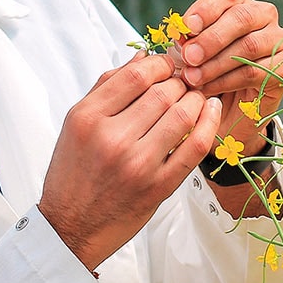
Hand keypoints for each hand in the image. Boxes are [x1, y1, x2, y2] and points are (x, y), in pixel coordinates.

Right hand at [38, 52, 220, 271]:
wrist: (71, 227)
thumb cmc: (73, 170)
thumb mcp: (77, 122)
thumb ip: (107, 86)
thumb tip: (144, 55)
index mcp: (88, 118)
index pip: (136, 75)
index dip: (160, 63)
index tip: (167, 64)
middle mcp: (112, 139)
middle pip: (163, 92)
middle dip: (179, 80)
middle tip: (183, 81)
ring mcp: (138, 165)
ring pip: (183, 114)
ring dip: (195, 98)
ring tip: (194, 96)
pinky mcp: (159, 187)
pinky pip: (195, 147)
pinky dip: (209, 123)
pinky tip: (211, 109)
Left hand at [177, 0, 282, 156]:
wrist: (226, 107)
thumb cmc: (206, 69)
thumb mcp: (192, 51)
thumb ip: (188, 40)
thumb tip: (181, 35)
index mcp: (239, 1)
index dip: (205, 9)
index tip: (187, 26)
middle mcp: (263, 14)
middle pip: (241, 17)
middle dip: (211, 38)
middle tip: (188, 57)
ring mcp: (278, 39)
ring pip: (249, 45)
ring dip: (216, 63)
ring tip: (193, 78)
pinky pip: (255, 71)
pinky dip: (228, 81)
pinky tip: (208, 88)